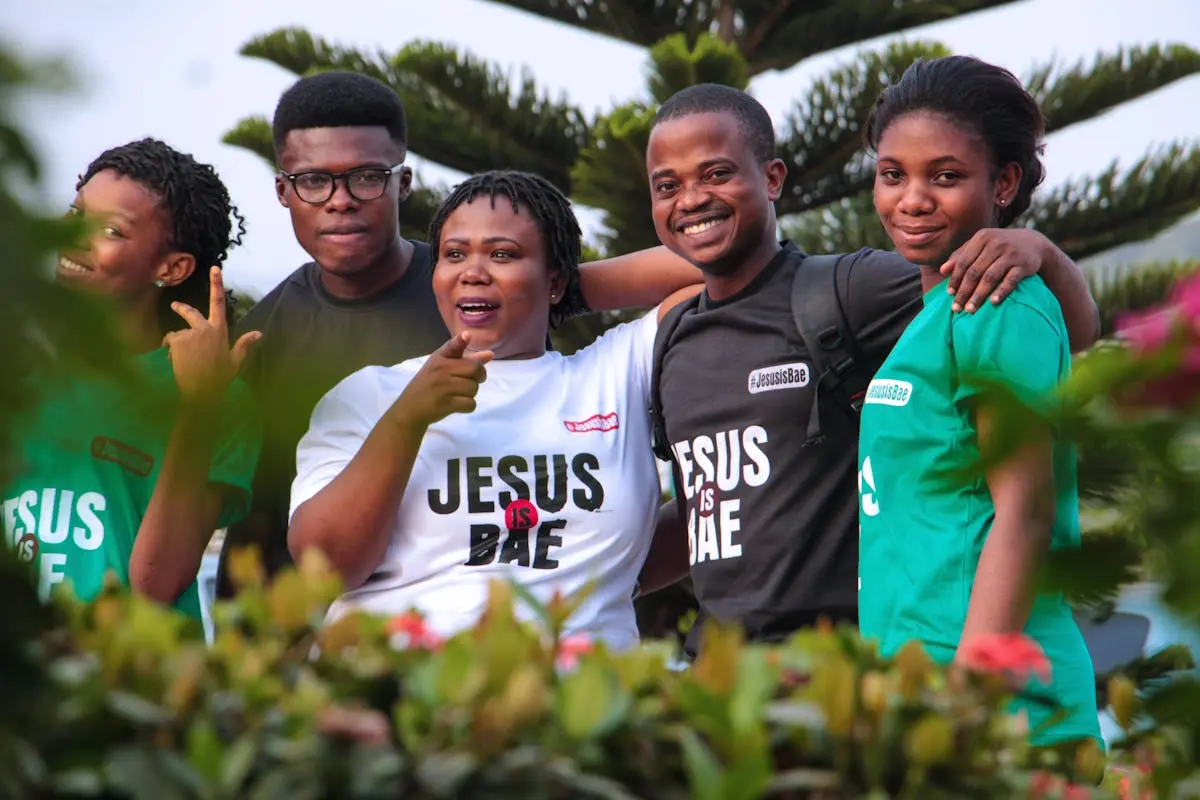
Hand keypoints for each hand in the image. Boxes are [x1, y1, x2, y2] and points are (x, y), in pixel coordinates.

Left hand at [163, 267, 259, 401]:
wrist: (202, 391)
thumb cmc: (220, 378)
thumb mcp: (235, 361)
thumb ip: (244, 344)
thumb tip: (259, 333)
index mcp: (220, 330)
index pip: (218, 302)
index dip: (217, 284)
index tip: (215, 268)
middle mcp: (205, 328)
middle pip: (190, 312)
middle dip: (181, 308)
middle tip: (174, 306)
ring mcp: (190, 333)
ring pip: (177, 333)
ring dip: (176, 345)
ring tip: (181, 361)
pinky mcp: (178, 341)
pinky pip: (169, 342)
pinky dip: (169, 351)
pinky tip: (175, 363)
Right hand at [391, 332, 493, 430]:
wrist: (410, 408)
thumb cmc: (430, 384)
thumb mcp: (443, 367)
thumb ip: (468, 359)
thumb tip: (491, 354)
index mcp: (440, 358)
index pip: (452, 347)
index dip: (460, 341)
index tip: (467, 335)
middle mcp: (440, 370)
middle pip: (475, 369)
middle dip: (478, 377)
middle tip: (469, 381)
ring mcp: (442, 387)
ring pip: (474, 388)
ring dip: (470, 394)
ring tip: (457, 394)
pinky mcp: (445, 404)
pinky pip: (470, 404)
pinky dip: (467, 406)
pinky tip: (457, 404)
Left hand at [939, 228, 1048, 312]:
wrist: (1033, 243)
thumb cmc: (999, 246)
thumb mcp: (980, 245)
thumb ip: (961, 256)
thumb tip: (942, 271)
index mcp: (981, 238)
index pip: (963, 262)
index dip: (955, 279)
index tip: (949, 294)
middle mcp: (995, 244)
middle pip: (974, 272)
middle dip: (964, 291)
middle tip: (956, 307)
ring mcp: (1010, 254)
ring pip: (990, 277)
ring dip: (979, 295)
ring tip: (970, 310)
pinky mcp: (1024, 264)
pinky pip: (1011, 280)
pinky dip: (1001, 291)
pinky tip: (993, 302)